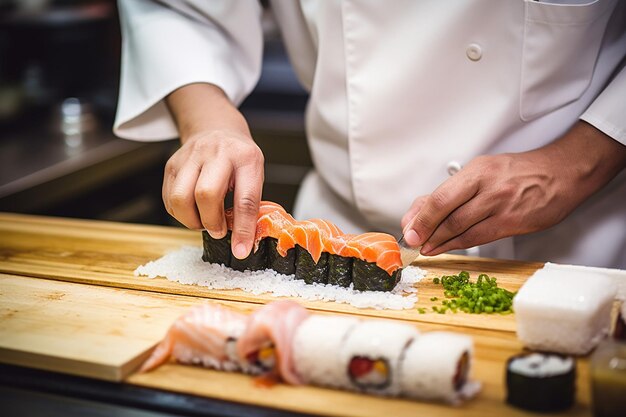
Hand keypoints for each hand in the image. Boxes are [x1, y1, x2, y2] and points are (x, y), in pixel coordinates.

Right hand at [163, 83, 263, 258]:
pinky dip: (180, 214)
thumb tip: (243, 242)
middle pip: (206, 195)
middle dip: (211, 222)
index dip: (243, 228)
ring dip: (192, 220)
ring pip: (180, 198)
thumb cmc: (239, 158)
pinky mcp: (171, 165)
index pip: (245, 198)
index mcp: (245, 158)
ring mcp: (190, 157)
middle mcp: (216, 153)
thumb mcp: (254, 174)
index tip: (241, 250)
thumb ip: (249, 204)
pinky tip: (193, 212)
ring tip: (204, 221)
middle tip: (218, 230)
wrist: (216, 129)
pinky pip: (169, 199)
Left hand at [401, 121, 625, 255]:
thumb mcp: (482, 171)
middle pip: (448, 214)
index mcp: (477, 171)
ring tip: (426, 248)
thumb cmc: (518, 172)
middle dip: (426, 231)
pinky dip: (458, 245)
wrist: (560, 174)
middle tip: (413, 241)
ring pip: (462, 229)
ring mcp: (501, 206)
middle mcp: (488, 188)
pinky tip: (446, 248)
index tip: (409, 229)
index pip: (440, 197)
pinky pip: (479, 238)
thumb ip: (451, 191)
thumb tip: (419, 211)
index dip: (422, 217)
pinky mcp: (513, 223)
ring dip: (439, 242)